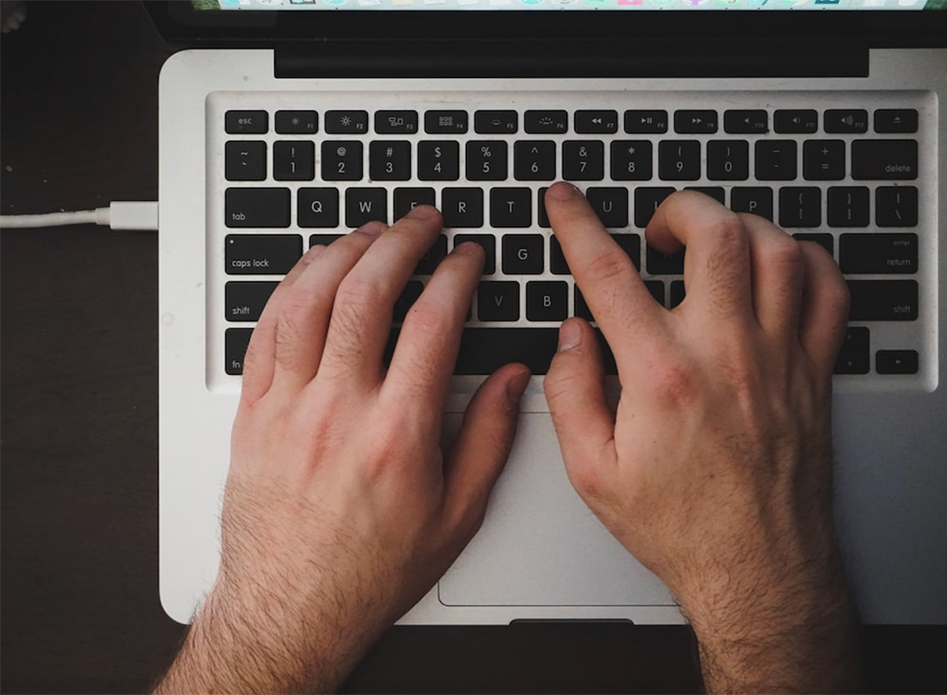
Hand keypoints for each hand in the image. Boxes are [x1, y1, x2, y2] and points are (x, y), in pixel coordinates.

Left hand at [155, 207, 529, 692]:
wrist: (292, 608)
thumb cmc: (371, 570)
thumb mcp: (457, 515)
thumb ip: (489, 438)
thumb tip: (513, 379)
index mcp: (398, 434)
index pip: (433, 324)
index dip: (457, 275)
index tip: (467, 258)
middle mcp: (339, 411)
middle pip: (367, 294)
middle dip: (401, 241)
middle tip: (421, 222)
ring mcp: (288, 408)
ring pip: (309, 301)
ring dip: (342, 252)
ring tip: (369, 232)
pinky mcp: (252, 414)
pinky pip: (264, 332)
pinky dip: (290, 288)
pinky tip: (311, 272)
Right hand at [543, 183, 857, 691]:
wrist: (757, 569)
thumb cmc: (681, 527)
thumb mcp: (593, 473)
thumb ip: (570, 394)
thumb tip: (570, 338)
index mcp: (662, 375)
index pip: (608, 273)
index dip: (578, 225)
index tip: (566, 203)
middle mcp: (725, 354)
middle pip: (714, 234)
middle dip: (679, 209)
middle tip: (659, 228)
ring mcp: (778, 358)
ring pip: (776, 250)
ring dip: (740, 227)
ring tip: (714, 243)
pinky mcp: (812, 372)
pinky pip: (828, 291)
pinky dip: (805, 261)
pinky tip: (777, 267)